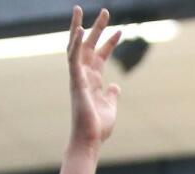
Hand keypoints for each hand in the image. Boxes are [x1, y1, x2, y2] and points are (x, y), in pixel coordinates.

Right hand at [67, 7, 121, 148]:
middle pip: (89, 46)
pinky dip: (75, 45)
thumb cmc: (98, 127)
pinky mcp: (76, 82)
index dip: (110, 43)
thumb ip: (111, 95)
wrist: (90, 140)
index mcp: (93, 81)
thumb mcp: (110, 107)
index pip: (101, 56)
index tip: (121, 31)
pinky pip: (73, 59)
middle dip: (96, 29)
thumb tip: (115, 86)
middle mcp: (83, 76)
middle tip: (105, 11)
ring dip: (78, 28)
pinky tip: (79, 31)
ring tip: (80, 9)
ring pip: (76, 47)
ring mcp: (78, 77)